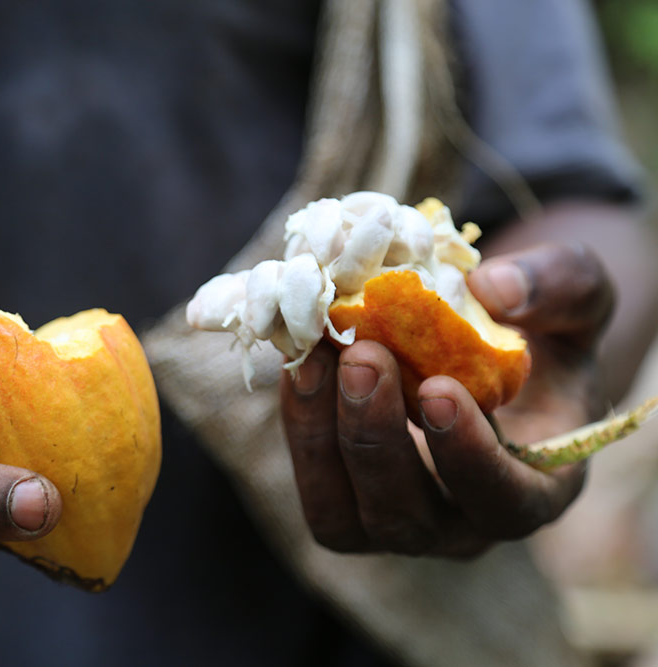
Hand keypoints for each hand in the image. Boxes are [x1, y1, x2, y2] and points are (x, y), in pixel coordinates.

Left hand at [280, 242, 610, 556]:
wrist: (492, 348)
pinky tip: (301, 362)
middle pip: (408, 519)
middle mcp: (462, 523)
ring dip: (320, 435)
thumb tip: (493, 287)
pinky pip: (313, 484)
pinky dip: (300, 424)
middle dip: (375, 438)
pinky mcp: (346, 500)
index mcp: (537, 487)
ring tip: (316, 354)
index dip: (469, 458)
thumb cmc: (545, 332)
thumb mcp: (576, 294)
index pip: (504, 503)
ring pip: (343, 516)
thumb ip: (558, 286)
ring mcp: (397, 519)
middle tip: (361, 356)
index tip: (437, 390)